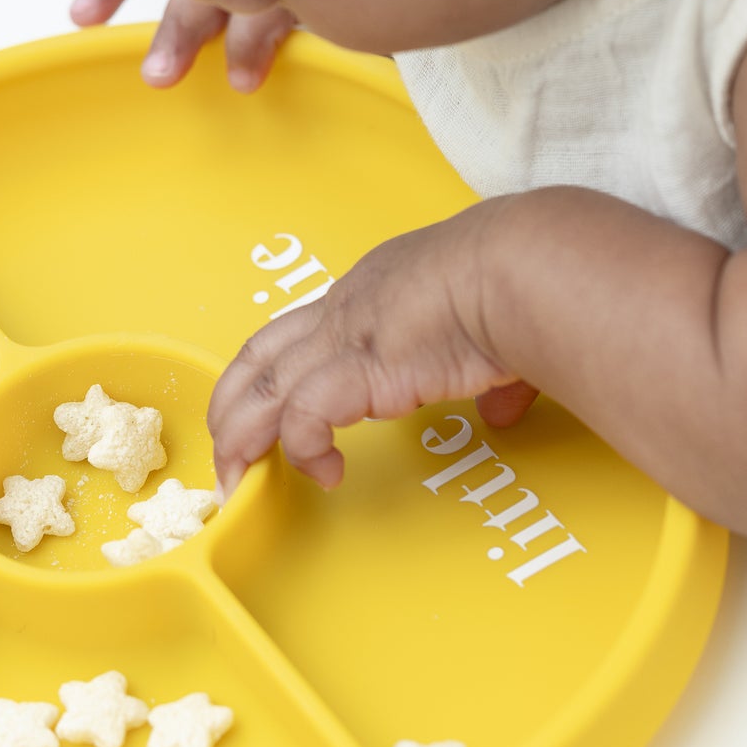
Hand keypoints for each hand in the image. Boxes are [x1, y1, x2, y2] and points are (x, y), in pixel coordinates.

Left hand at [206, 204, 539, 498]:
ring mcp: (343, 339)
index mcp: (370, 293)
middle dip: (231, 405)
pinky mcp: (355, 370)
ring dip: (240, 439)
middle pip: (258, 358)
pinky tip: (325, 473)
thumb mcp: (491, 331)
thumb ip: (484, 375)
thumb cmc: (516, 281)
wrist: (520, 267)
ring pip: (262, 391)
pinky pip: (302, 419)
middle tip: (226, 451)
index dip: (276, 373)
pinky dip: (302, 451)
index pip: (300, 333)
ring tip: (235, 479)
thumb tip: (502, 408)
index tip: (270, 411)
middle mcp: (344, 311)